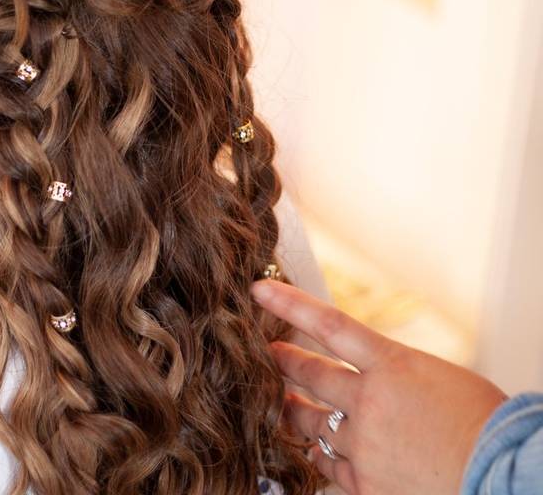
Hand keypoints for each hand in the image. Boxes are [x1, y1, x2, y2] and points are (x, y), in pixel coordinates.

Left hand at [250, 279, 508, 494]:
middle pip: (308, 372)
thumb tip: (370, 376)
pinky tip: (314, 448)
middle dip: (283, 360)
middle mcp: (369, 402)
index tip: (260, 290)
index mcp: (394, 366)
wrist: (504, 476)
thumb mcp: (440, 378)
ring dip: (295, 409)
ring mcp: (363, 444)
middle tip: (268, 352)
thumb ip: (395, 374)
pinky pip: (324, 464)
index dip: (290, 304)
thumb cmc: (486, 425)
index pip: (330, 325)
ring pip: (310, 421)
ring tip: (286, 402)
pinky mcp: (364, 482)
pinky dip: (319, 454)